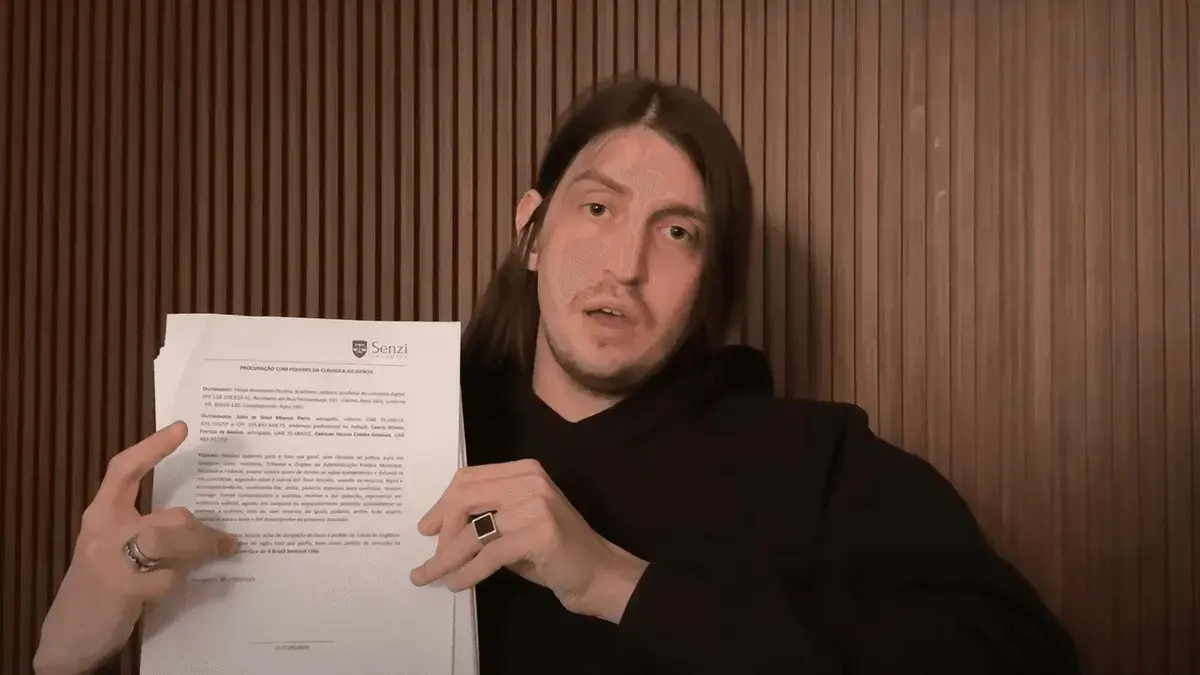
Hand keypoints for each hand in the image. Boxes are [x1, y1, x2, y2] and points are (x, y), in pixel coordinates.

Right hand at [33, 422, 238, 674]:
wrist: (66, 639)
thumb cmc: (98, 592)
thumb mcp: (115, 554)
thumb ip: (150, 535)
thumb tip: (205, 530)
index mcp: (100, 517)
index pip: (124, 470)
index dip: (152, 447)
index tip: (182, 428)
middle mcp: (103, 531)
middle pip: (173, 516)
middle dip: (206, 534)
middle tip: (229, 542)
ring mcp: (111, 558)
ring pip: (175, 542)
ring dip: (202, 554)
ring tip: (217, 557)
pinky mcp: (122, 586)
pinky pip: (167, 577)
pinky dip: (177, 583)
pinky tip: (174, 589)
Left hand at [409, 459, 647, 622]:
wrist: (598, 573)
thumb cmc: (554, 552)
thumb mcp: (516, 525)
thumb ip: (485, 516)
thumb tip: (438, 529)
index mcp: (524, 471)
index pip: (469, 478)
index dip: (442, 504)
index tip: (427, 529)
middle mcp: (530, 480)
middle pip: (466, 497)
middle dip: (442, 529)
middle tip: (429, 557)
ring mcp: (537, 505)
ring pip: (474, 530)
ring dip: (446, 558)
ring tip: (431, 576)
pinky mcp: (540, 533)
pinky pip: (489, 554)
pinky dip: (468, 572)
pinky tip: (458, 584)